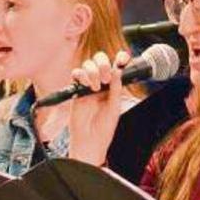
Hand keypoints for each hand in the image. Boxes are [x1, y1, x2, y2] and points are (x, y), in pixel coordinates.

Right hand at [67, 50, 128, 165]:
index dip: (120, 59)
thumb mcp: (114, 107)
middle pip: (100, 61)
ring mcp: (88, 86)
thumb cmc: (104, 128)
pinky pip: (76, 74)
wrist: (90, 141)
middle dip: (103, 64)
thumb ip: (115, 88)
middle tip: (106, 78)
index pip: (116, 67)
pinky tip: (87, 85)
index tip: (123, 58)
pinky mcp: (76, 90)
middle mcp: (101, 83)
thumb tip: (118, 70)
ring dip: (93, 71)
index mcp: (113, 87)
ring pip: (88, 65)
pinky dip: (82, 75)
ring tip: (96, 87)